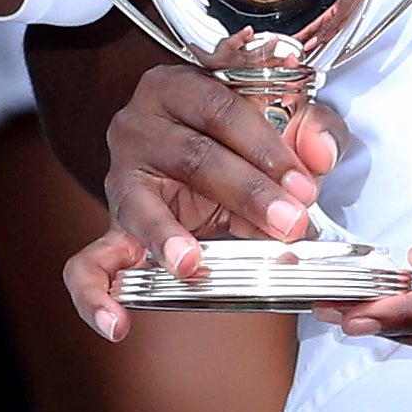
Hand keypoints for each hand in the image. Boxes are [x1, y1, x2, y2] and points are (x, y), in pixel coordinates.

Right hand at [59, 59, 341, 341]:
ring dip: (171, 238)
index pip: (221, 109)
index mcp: (176, 87)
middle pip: (192, 157)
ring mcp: (120, 179)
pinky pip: (90, 263)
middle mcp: (137, 126)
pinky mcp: (114, 227)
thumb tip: (321, 155)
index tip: (304, 182)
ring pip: (141, 206)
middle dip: (246, 193)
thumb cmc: (234, 132)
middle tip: (289, 224)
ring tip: (192, 263)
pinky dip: (96, 295)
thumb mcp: (277, 116)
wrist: (182, 140)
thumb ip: (309, 127)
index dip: (266, 146)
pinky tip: (116, 324)